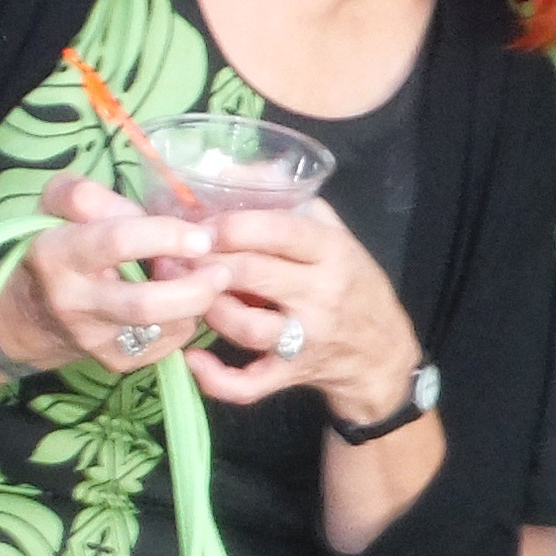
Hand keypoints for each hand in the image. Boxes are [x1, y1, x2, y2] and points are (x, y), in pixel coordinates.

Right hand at [0, 170, 234, 377]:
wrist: (28, 317)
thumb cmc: (52, 250)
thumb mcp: (53, 208)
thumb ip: (89, 196)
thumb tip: (140, 213)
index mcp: (58, 254)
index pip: (117, 242)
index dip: (166, 236)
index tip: (200, 236)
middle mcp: (75, 302)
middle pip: (145, 303)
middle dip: (194, 288)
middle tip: (220, 270)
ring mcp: (95, 339)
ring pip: (163, 329)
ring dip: (195, 303)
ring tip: (203, 280)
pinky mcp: (115, 362)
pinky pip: (167, 344)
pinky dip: (186, 320)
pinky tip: (183, 302)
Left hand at [183, 198, 425, 425]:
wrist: (381, 354)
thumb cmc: (351, 283)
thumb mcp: (335, 234)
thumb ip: (289, 203)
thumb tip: (229, 171)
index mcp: (333, 252)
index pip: (281, 231)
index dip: (234, 225)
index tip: (200, 223)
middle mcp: (322, 295)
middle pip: (254, 274)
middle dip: (206, 263)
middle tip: (174, 256)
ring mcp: (306, 340)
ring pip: (246, 326)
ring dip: (207, 309)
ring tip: (182, 293)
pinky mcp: (291, 375)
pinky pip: (250, 384)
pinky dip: (216, 379)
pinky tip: (193, 358)